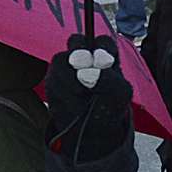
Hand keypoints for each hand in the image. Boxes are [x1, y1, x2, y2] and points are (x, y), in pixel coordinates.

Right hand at [45, 34, 132, 161]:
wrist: (91, 130)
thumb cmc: (109, 107)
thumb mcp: (120, 94)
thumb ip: (111, 79)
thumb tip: (89, 73)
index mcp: (106, 55)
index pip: (102, 42)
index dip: (102, 49)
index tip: (103, 63)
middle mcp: (85, 56)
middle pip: (76, 41)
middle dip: (79, 55)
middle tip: (84, 70)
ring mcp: (67, 66)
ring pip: (61, 60)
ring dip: (70, 80)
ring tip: (82, 97)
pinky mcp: (52, 78)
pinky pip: (51, 78)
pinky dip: (61, 92)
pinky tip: (71, 102)